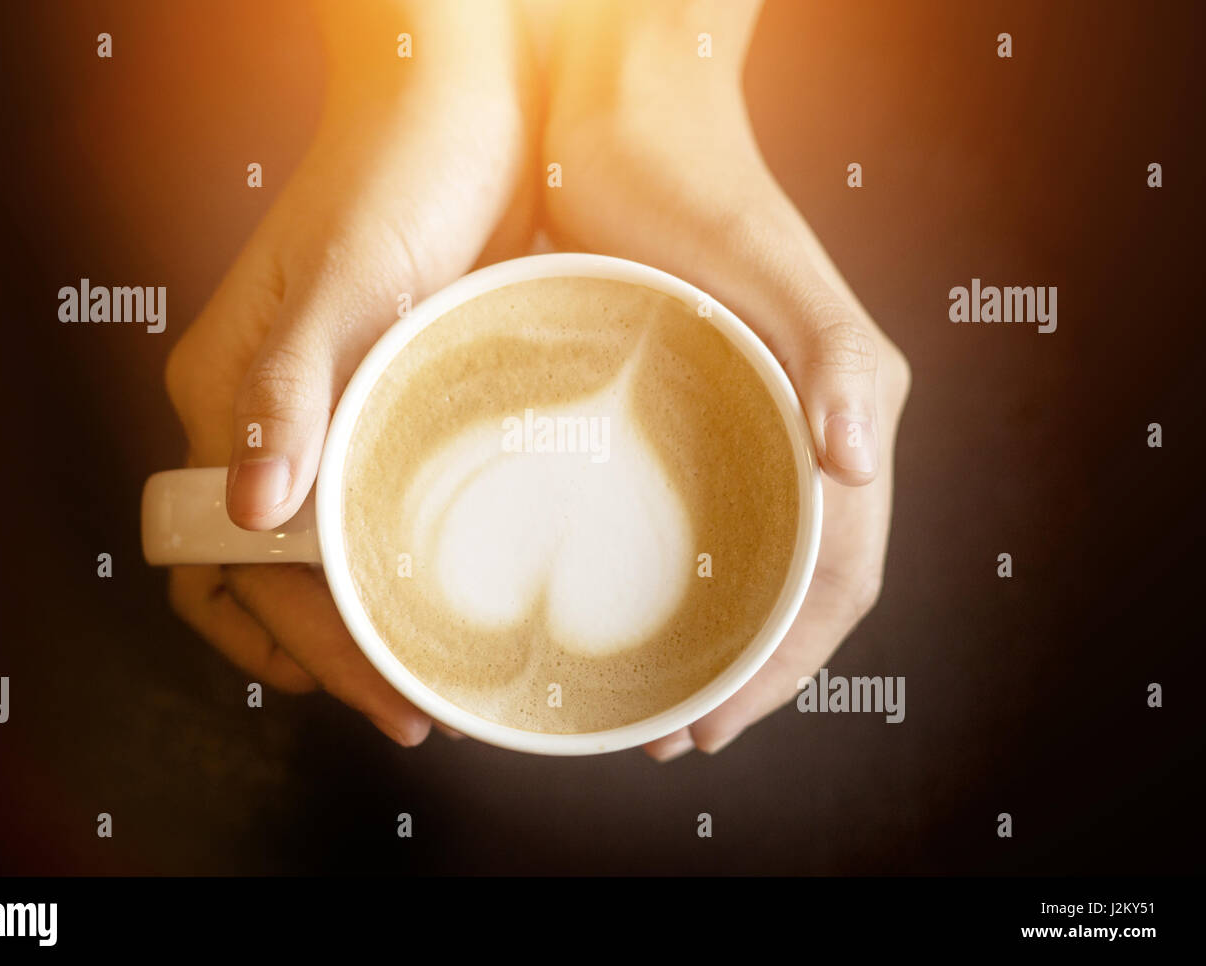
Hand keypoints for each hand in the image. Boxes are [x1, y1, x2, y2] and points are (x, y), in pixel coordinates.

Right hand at [163, 0, 532, 744]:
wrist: (465, 99)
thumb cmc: (400, 169)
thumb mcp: (345, 278)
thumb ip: (286, 388)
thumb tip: (250, 510)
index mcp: (229, 395)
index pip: (221, 556)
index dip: (282, 637)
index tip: (362, 685)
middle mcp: (268, 416)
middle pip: (271, 572)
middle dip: (333, 650)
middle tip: (414, 704)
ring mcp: (330, 409)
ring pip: (324, 549)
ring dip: (366, 617)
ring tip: (433, 669)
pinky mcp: (389, 393)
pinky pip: (377, 501)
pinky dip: (400, 557)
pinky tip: (453, 585)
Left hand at [540, 0, 911, 757]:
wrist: (618, 114)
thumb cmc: (687, 180)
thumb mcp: (760, 262)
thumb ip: (829, 351)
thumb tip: (861, 465)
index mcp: (837, 409)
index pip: (839, 572)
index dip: (788, 662)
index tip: (717, 721)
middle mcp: (799, 426)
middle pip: (799, 585)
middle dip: (751, 672)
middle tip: (677, 731)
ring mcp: (742, 419)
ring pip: (750, 558)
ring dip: (716, 638)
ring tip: (655, 695)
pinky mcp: (686, 404)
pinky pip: (701, 511)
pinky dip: (679, 574)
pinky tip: (629, 598)